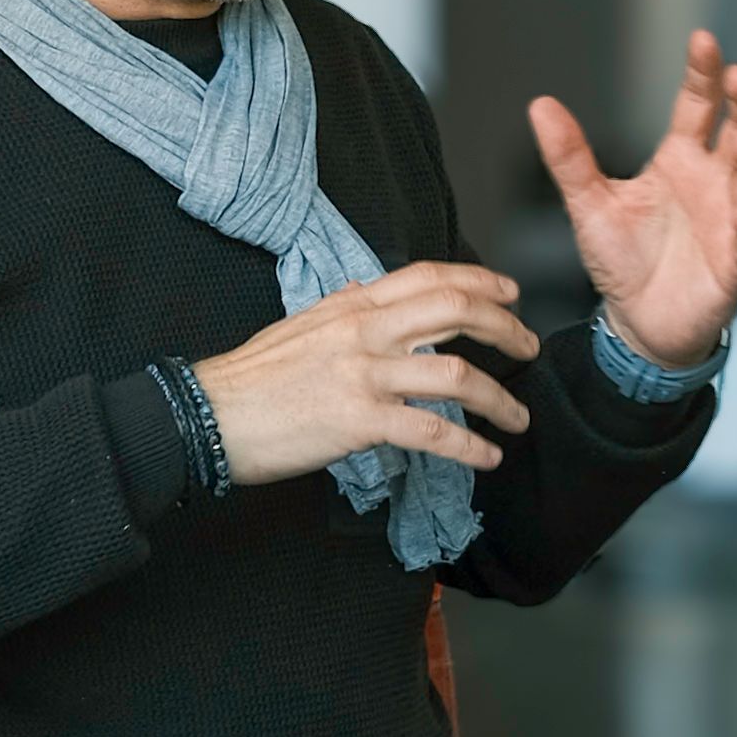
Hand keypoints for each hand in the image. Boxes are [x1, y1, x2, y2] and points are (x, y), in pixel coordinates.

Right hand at [192, 262, 539, 489]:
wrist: (209, 416)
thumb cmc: (249, 378)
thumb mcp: (299, 326)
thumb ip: (341, 311)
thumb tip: (364, 295)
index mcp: (351, 306)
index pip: (428, 277)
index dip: (478, 280)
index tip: (508, 293)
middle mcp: (363, 332)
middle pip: (454, 311)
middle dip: (504, 327)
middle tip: (527, 346)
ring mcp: (363, 375)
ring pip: (455, 375)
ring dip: (499, 398)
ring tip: (518, 416)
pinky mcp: (359, 421)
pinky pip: (431, 432)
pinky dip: (469, 448)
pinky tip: (486, 458)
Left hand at [527, 28, 736, 368]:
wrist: (637, 323)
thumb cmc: (622, 258)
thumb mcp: (588, 203)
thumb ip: (569, 156)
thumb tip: (540, 104)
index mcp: (681, 159)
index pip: (699, 105)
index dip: (704, 74)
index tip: (703, 40)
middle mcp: (714, 182)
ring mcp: (731, 221)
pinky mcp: (735, 264)